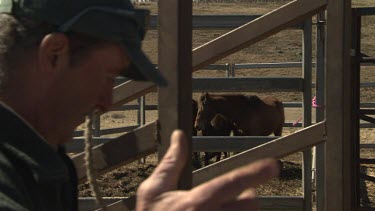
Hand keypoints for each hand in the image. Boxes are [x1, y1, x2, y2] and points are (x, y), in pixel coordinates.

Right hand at [136, 130, 278, 210]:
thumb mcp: (153, 190)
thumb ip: (171, 163)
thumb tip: (179, 136)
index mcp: (196, 203)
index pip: (231, 183)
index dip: (254, 173)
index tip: (273, 165)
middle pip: (251, 206)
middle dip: (249, 198)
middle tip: (242, 196)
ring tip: (223, 209)